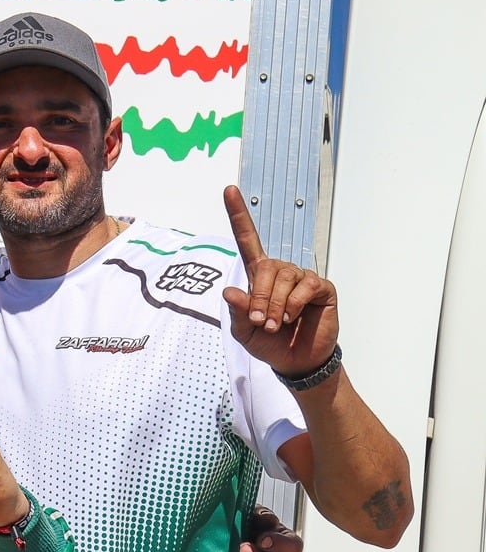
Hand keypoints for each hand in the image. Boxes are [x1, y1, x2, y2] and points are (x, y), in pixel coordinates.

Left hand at [221, 185, 338, 376]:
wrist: (295, 362)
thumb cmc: (268, 343)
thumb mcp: (243, 331)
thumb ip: (236, 311)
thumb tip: (229, 291)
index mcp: (258, 277)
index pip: (247, 240)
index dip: (238, 215)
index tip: (229, 190)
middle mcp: (280, 271)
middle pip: (265, 267)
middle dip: (259, 296)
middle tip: (258, 321)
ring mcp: (302, 278)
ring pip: (284, 277)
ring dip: (274, 304)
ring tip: (273, 324)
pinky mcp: (321, 288)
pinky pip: (305, 286)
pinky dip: (293, 303)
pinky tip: (291, 317)